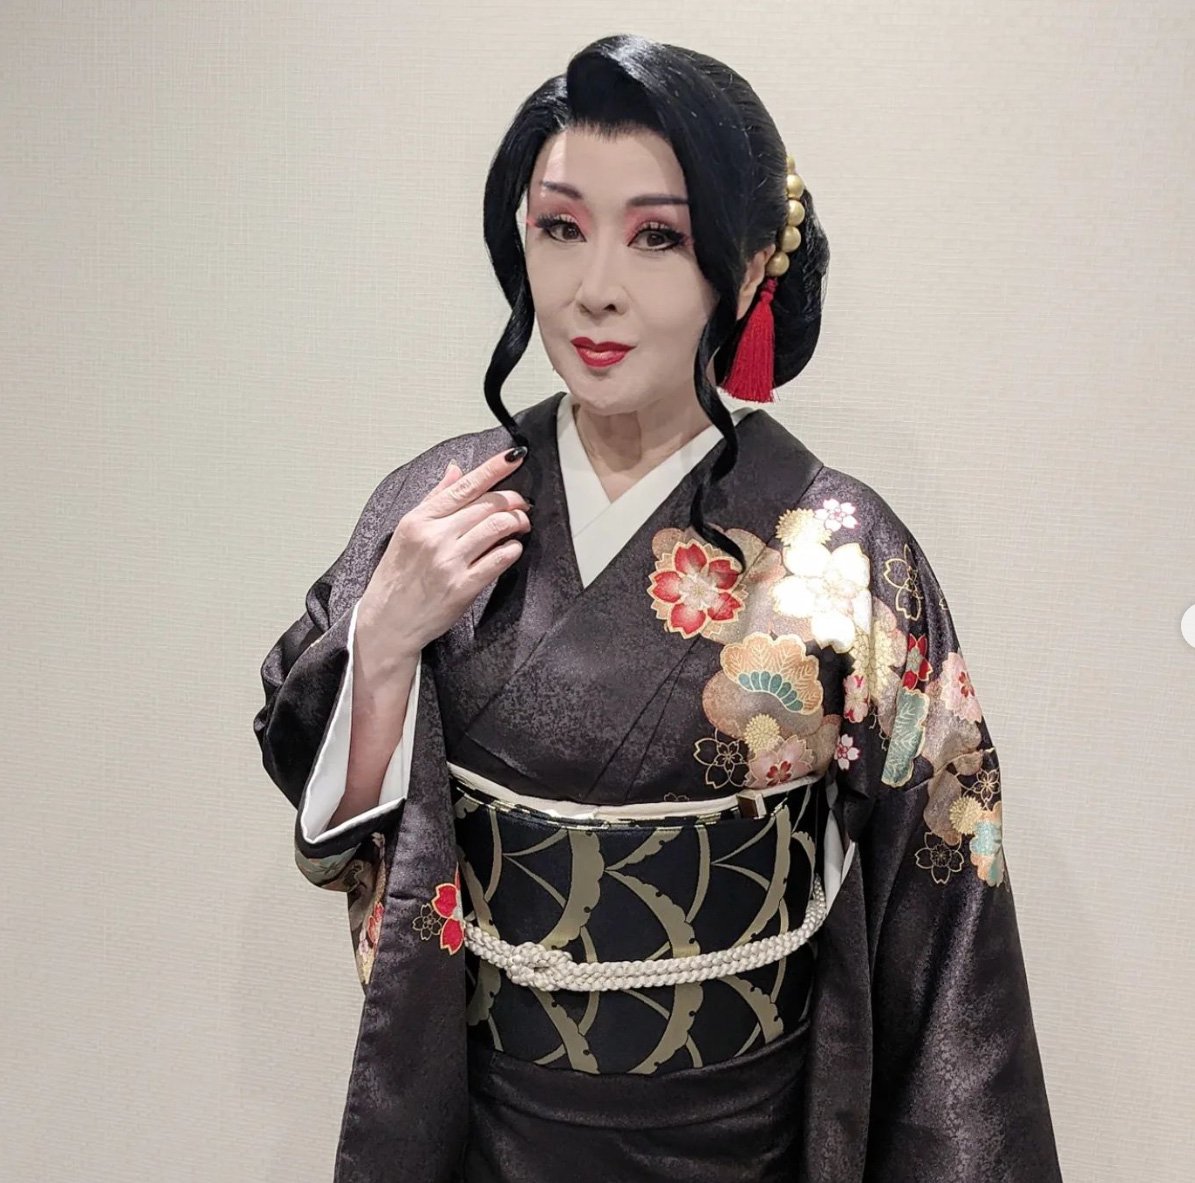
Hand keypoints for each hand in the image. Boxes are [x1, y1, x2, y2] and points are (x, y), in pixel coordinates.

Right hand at [357, 447, 530, 661]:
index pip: (465, 486)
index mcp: (420, 520)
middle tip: (522, 503)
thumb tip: (455, 470)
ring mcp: (450, 562)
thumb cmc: (396, 577)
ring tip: (520, 524)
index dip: (494, 468)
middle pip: (487, 505)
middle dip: (513, 500)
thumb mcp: (406, 531)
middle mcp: (435, 537)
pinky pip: (499, 559)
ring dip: (517, 522)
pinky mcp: (463, 587)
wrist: (387, 622)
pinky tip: (513, 548)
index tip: (515, 457)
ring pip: (497, 527)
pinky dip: (513, 549)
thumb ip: (435, 499)